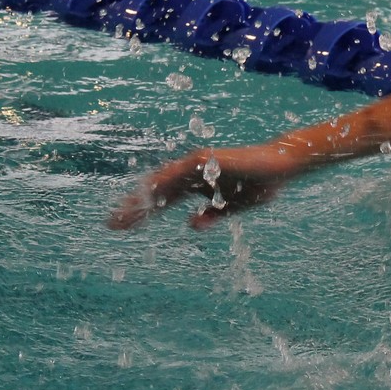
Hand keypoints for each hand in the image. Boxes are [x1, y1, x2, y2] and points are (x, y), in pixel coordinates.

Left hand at [107, 144, 303, 229]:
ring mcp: (196, 165)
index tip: (123, 230)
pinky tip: (146, 197)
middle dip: (133, 209)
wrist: (280, 167)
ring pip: (161, 183)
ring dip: (141, 199)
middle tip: (110, 225)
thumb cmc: (259, 185)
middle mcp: (190, 174)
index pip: (162, 203)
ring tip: (122, 214)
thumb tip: (190, 227)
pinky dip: (161, 185)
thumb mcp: (233, 208)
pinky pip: (178, 173)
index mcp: (194, 187)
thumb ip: (212, 216)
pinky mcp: (204, 159)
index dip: (143, 215)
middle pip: (155, 193)